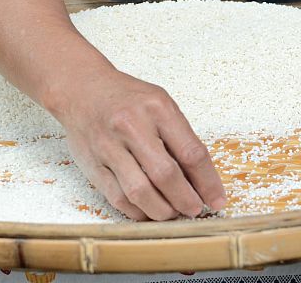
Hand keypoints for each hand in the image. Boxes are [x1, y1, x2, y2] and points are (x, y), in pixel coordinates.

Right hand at [54, 64, 226, 220]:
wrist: (83, 88)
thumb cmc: (128, 98)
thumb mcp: (159, 103)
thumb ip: (179, 136)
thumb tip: (201, 179)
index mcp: (156, 107)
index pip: (190, 152)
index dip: (208, 182)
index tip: (217, 198)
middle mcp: (131, 125)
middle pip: (166, 175)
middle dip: (186, 201)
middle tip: (195, 209)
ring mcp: (109, 145)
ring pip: (140, 192)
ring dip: (162, 211)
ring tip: (173, 212)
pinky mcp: (93, 164)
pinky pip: (118, 198)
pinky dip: (138, 211)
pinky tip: (149, 210)